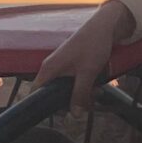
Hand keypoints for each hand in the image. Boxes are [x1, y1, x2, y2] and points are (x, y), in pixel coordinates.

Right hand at [35, 0, 133, 114]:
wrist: (105, 26)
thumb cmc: (93, 44)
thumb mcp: (87, 73)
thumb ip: (79, 94)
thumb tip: (75, 115)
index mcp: (49, 69)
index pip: (36, 91)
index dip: (43, 105)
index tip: (59, 113)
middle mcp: (53, 68)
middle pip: (54, 94)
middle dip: (70, 102)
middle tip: (86, 105)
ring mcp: (63, 67)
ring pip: (67, 89)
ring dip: (81, 95)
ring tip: (97, 94)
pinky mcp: (73, 66)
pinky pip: (75, 82)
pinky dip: (85, 87)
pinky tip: (97, 89)